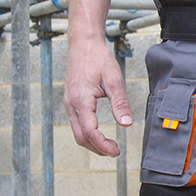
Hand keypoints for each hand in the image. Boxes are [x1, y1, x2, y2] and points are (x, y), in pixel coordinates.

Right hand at [64, 38, 132, 157]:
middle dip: (97, 148)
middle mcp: (71, 104)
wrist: (83, 44)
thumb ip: (120, 103)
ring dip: (91, 142)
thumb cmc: (97, 58)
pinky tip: (98, 133)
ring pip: (77, 131)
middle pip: (81, 136)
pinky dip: (86, 133)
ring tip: (108, 146)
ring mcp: (68, 103)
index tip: (115, 151)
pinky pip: (76, 123)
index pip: (90, 132)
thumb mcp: (114, 80)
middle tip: (114, 152)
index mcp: (81, 100)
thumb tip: (126, 123)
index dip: (102, 145)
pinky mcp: (70, 100)